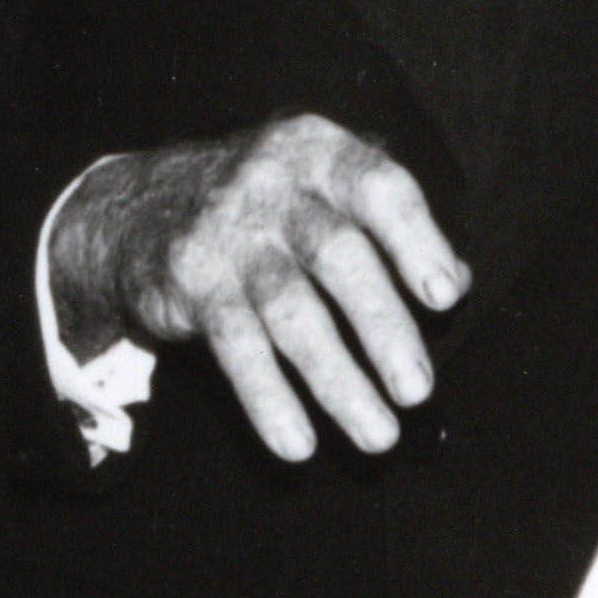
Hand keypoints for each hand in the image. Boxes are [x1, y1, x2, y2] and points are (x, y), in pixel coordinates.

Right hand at [50, 118, 468, 463]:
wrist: (141, 210)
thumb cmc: (269, 209)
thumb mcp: (325, 193)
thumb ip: (391, 230)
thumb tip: (456, 283)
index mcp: (321, 153)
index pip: (378, 187)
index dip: (416, 241)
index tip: (445, 297)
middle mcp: (273, 185)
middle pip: (338, 256)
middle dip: (383, 327)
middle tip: (418, 390)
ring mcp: (228, 234)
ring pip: (291, 313)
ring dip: (337, 381)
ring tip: (378, 435)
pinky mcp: (191, 283)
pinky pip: (236, 349)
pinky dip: (269, 400)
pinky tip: (298, 444)